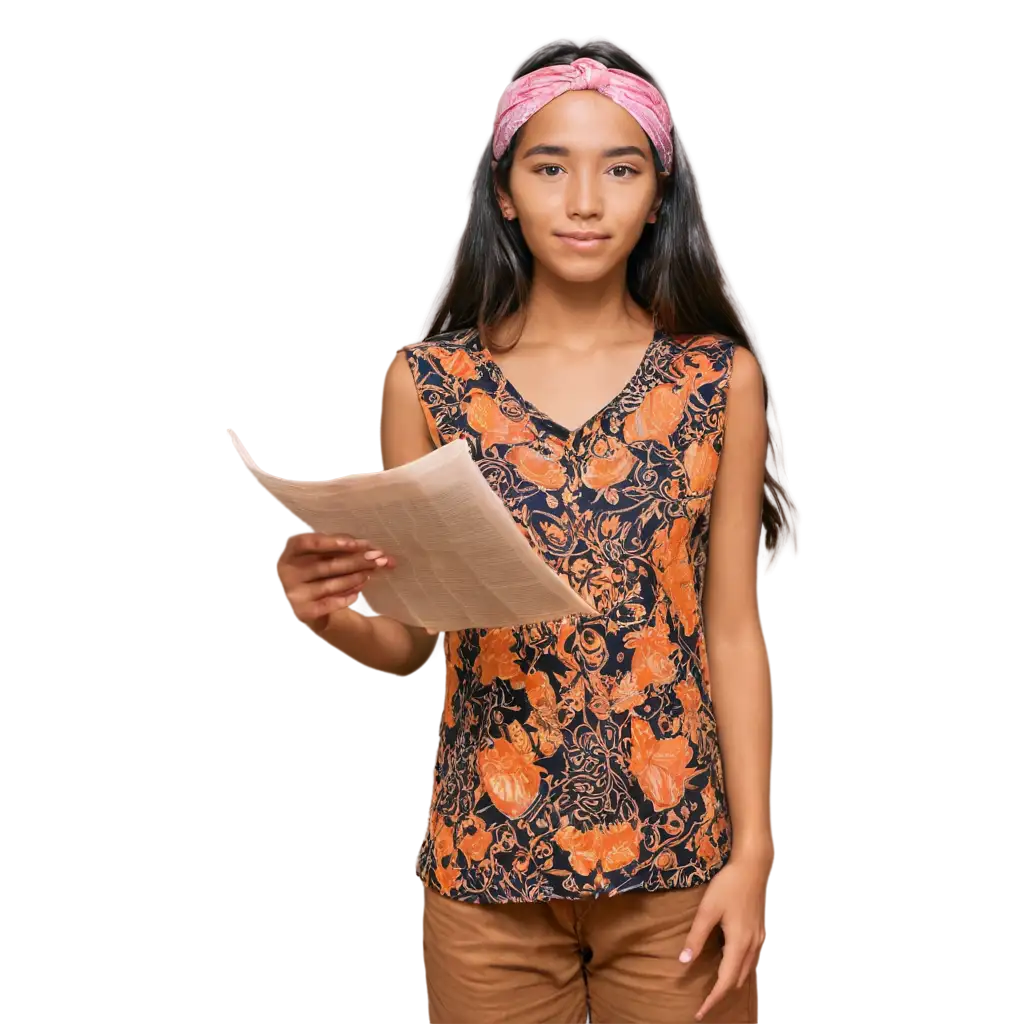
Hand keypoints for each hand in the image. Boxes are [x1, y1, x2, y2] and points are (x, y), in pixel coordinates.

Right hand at [274, 532, 394, 629]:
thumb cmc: (312, 574)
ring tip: (370, 574)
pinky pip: (326, 604)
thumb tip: (371, 548)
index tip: (360, 544)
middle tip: (378, 558)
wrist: (295, 607)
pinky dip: (343, 598)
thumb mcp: (319, 556)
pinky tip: (358, 594)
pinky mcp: (301, 611)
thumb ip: (340, 549)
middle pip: (326, 565)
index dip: (334, 541)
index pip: (309, 542)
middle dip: (356, 561)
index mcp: (290, 552)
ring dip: (353, 578)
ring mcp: (293, 593)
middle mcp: (286, 572)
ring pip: (329, 584)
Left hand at [679, 857, 767, 1020]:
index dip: (713, 999)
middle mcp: (752, 946)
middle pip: (737, 979)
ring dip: (730, 980)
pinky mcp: (759, 931)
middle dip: (721, 993)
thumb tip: (684, 962)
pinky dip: (736, 966)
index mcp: (739, 944)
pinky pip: (748, 957)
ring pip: (745, 969)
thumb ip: (696, 937)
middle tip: (703, 1001)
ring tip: (712, 985)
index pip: (726, 981)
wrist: (753, 867)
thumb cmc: (728, 886)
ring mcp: (758, 939)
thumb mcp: (707, 910)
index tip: (700, 1013)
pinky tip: (725, 960)